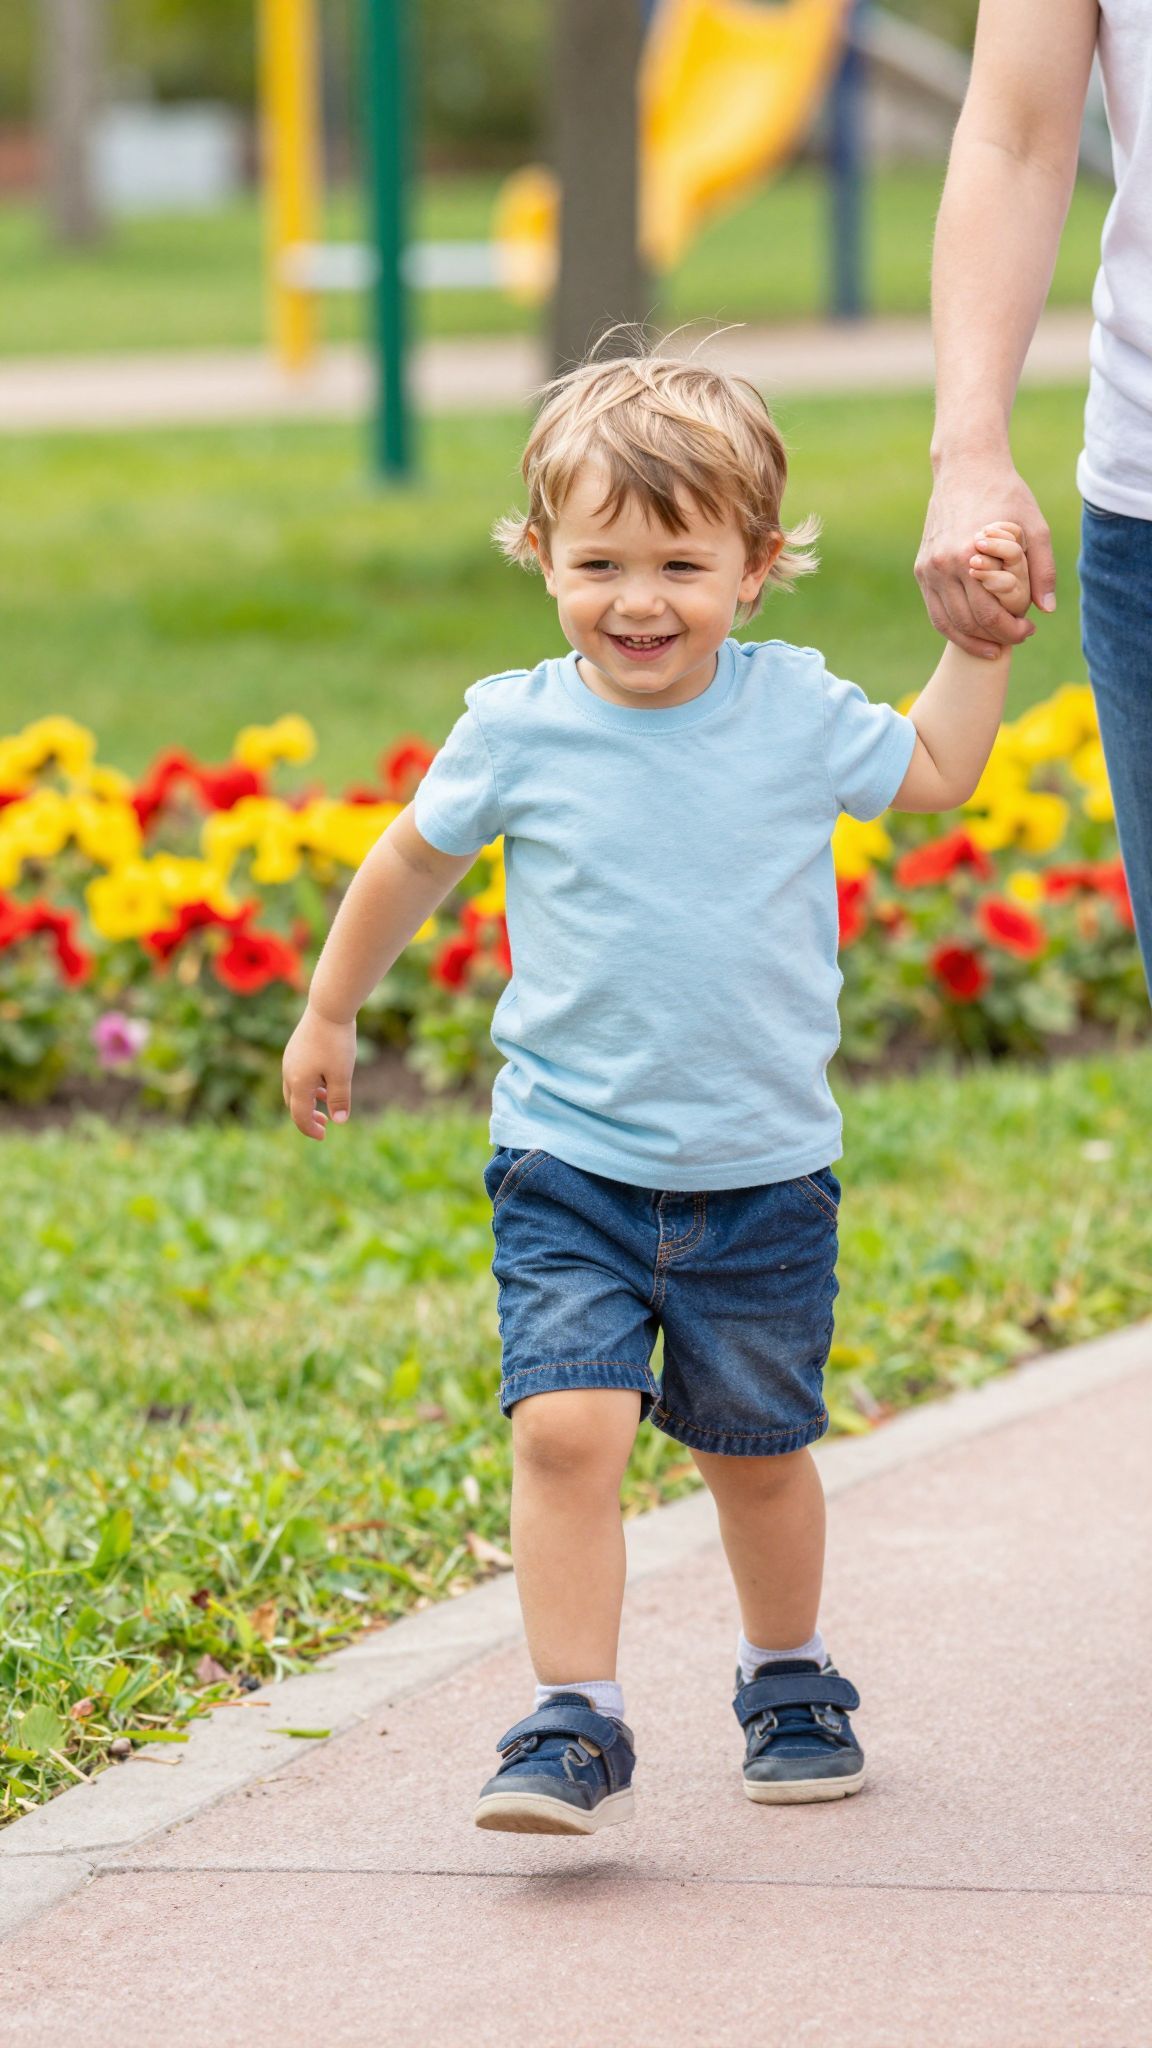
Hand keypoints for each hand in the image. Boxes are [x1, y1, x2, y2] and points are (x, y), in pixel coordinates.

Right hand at [282, 1003, 355, 1139]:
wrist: (329, 1007)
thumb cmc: (336, 1042)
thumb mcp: (342, 1074)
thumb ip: (339, 1099)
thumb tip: (339, 1122)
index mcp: (298, 1083)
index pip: (300, 1115)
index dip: (311, 1129)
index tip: (324, 1136)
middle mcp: (289, 1072)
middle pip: (293, 1103)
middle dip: (308, 1116)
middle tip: (325, 1124)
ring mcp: (290, 1059)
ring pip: (295, 1088)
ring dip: (310, 1100)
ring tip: (328, 1101)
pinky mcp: (296, 1048)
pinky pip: (298, 1074)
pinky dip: (310, 1084)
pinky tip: (326, 1081)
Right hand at [916, 459, 1055, 657]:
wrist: (967, 469)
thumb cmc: (1007, 495)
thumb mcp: (1035, 528)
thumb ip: (1043, 570)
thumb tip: (1047, 609)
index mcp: (970, 557)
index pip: (990, 614)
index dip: (1011, 631)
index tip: (1029, 630)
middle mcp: (944, 566)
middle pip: (968, 622)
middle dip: (995, 638)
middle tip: (1017, 638)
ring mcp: (929, 569)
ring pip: (947, 623)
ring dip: (972, 640)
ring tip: (995, 644)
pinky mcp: (921, 568)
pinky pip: (935, 610)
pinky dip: (953, 628)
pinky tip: (973, 633)